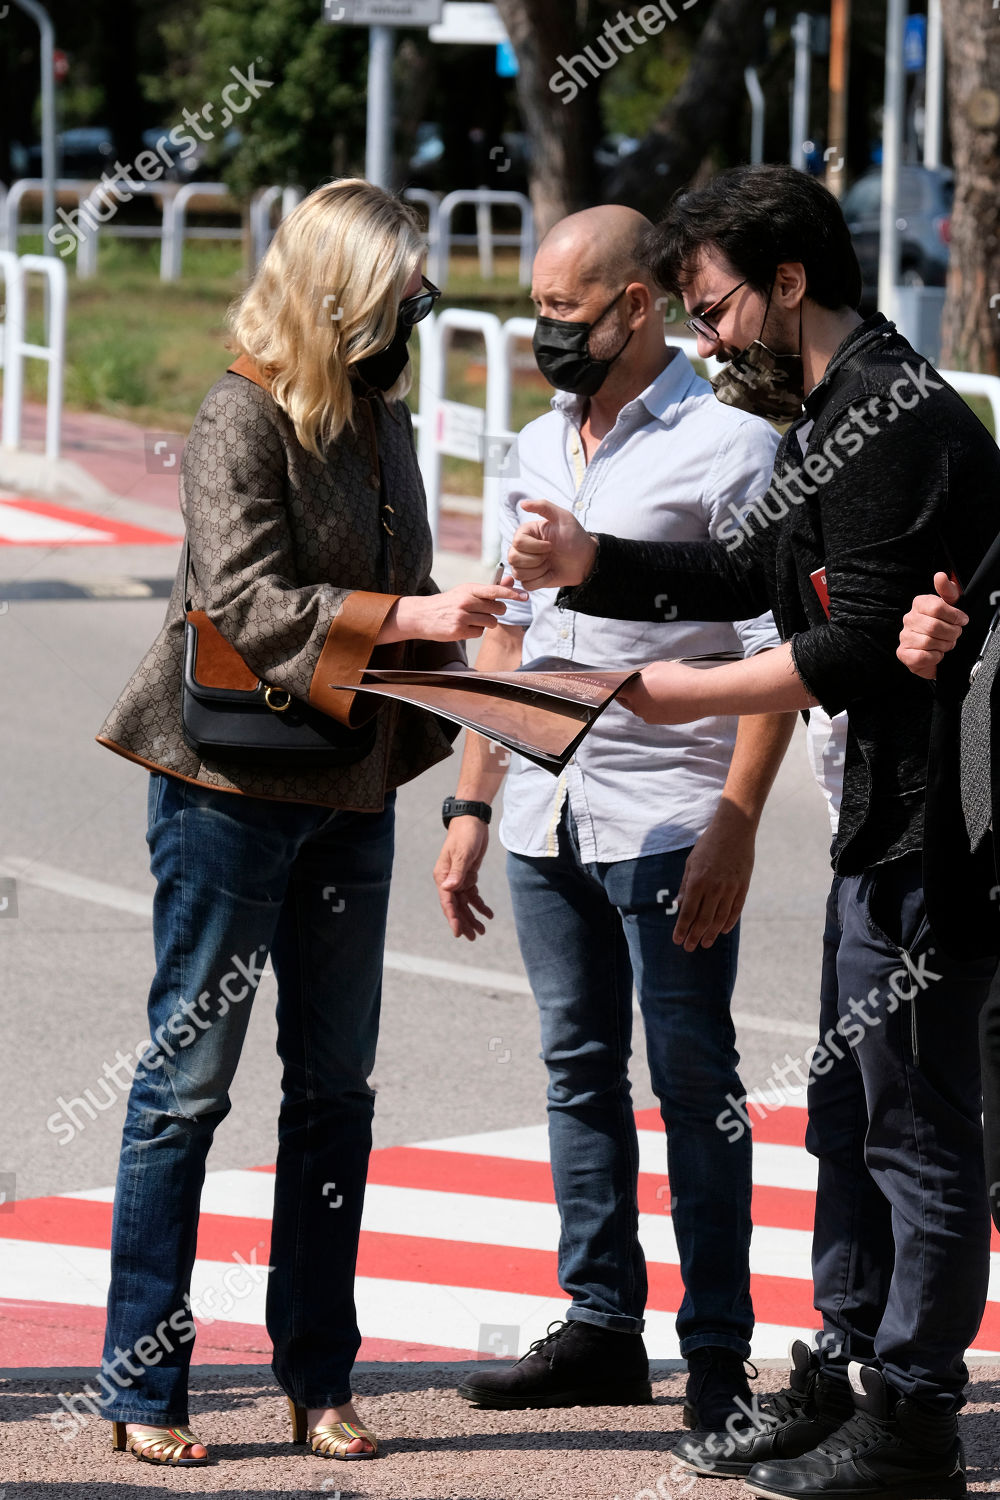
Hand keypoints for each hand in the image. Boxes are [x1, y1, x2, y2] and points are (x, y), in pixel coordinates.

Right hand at [390, 582, 526, 642]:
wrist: (423, 615)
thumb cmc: (449, 603)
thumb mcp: (467, 592)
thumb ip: (490, 588)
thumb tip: (511, 581)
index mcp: (469, 589)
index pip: (495, 590)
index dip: (512, 593)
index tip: (525, 596)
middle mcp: (466, 601)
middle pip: (498, 609)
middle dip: (497, 611)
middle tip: (484, 611)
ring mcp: (462, 617)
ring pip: (491, 623)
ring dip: (487, 623)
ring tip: (473, 619)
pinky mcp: (458, 631)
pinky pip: (480, 633)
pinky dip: (476, 631)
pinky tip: (464, 627)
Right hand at [434, 817, 493, 939]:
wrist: (472, 821)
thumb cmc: (465, 835)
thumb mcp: (463, 852)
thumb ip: (457, 871)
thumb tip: (448, 889)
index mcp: (443, 876)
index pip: (447, 901)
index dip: (453, 918)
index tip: (459, 932)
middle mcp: (448, 880)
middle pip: (456, 906)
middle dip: (464, 922)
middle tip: (473, 937)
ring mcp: (458, 879)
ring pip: (465, 904)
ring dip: (473, 917)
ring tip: (482, 931)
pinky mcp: (468, 876)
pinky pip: (473, 895)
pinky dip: (480, 905)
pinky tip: (489, 914)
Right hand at [507, 499, 597, 589]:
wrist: (586, 560)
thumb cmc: (575, 537)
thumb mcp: (563, 517)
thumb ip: (543, 507)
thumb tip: (522, 503)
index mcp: (526, 533)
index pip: (517, 542)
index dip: (535, 546)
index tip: (550, 544)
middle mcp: (522, 549)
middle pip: (513, 558)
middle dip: (536, 559)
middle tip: (550, 555)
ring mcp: (525, 565)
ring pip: (518, 573)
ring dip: (539, 570)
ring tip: (550, 563)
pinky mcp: (531, 579)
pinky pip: (527, 584)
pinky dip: (541, 580)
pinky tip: (550, 573)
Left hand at [618, 662, 700, 724]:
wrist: (701, 695)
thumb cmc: (678, 678)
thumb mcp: (655, 668)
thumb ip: (640, 674)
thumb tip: (635, 680)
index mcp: (633, 693)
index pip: (613, 690)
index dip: (610, 685)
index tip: (605, 683)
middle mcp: (637, 708)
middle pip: (625, 700)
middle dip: (627, 692)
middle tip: (629, 683)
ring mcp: (649, 717)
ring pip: (639, 707)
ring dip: (641, 699)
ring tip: (653, 688)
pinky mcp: (661, 721)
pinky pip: (651, 712)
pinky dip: (653, 705)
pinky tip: (663, 696)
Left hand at [672, 805, 754, 951]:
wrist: (734, 829)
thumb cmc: (708, 844)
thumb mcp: (691, 862)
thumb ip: (685, 885)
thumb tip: (680, 906)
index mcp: (697, 881)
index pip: (688, 912)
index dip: (682, 928)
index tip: (677, 940)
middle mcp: (714, 888)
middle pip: (703, 919)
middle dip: (695, 936)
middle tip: (689, 947)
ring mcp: (730, 888)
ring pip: (720, 918)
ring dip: (711, 933)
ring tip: (705, 943)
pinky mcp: (743, 886)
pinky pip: (735, 910)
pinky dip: (729, 922)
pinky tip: (723, 930)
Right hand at [897, 572, 968, 679]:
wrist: (937, 650)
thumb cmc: (944, 625)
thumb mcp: (952, 605)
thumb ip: (948, 589)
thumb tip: (940, 576)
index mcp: (920, 604)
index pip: (937, 607)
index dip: (953, 616)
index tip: (961, 620)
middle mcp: (909, 619)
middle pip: (934, 626)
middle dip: (951, 633)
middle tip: (954, 634)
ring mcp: (904, 636)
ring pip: (929, 642)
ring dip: (943, 646)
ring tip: (945, 644)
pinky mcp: (903, 653)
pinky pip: (922, 656)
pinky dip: (934, 657)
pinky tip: (935, 653)